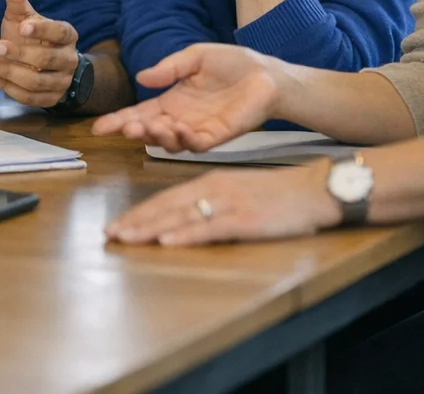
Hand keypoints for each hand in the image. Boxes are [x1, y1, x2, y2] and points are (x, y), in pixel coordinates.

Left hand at [0, 0, 80, 108]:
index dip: (42, 30)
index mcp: (67, 34)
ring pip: (38, 81)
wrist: (41, 65)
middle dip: (19, 53)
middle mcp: (69, 58)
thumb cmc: (30, 36)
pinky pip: (32, 98)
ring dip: (11, 72)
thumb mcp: (23, 16)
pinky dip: (11, 89)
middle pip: (47, 59)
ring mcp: (62, 81)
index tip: (22, 27)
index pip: (59, 31)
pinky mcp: (51, 99)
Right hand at [91, 43, 278, 150]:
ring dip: (158, 137)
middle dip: (135, 131)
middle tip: (127, 127)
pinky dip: (185, 140)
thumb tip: (141, 77)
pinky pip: (197, 145)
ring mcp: (198, 129)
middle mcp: (180, 118)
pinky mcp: (218, 136)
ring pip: (170, 142)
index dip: (119, 120)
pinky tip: (179, 129)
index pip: (139, 113)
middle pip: (150, 131)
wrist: (267, 73)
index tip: (99, 127)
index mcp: (171, 100)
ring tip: (153, 127)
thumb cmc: (233, 63)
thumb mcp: (195, 57)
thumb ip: (169, 68)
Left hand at [105, 164, 340, 245]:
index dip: (139, 213)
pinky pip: (210, 228)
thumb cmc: (278, 194)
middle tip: (109, 234)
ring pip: (181, 216)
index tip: (117, 225)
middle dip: (135, 222)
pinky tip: (168, 241)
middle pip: (166, 207)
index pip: (166, 199)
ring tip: (126, 238)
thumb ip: (211, 202)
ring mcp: (229, 204)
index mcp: (210, 182)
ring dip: (150, 228)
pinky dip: (186, 235)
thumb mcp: (237, 191)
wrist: (315, 189)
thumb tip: (183, 219)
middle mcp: (214, 189)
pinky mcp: (245, 220)